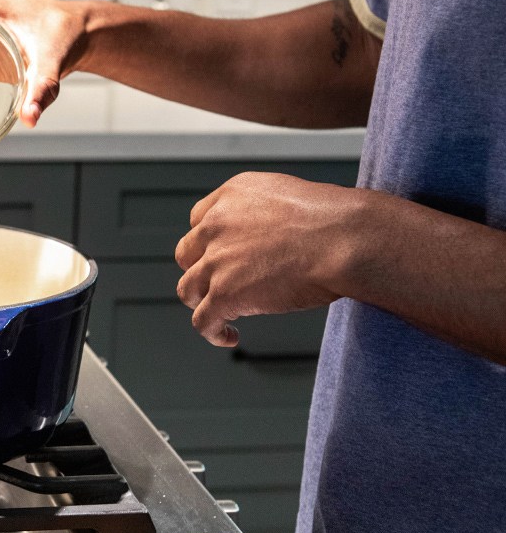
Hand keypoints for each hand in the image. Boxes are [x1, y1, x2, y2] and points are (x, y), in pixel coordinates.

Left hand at [174, 172, 357, 345]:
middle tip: (221, 283)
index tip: (220, 254)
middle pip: (187, 254)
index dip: (209, 241)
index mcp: (232, 196)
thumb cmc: (336, 221)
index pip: (200, 219)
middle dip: (201, 269)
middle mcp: (216, 225)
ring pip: (188, 288)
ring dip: (202, 301)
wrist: (345, 239)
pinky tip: (229, 336)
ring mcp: (217, 261)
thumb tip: (274, 236)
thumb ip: (267, 213)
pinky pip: (203, 320)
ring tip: (220, 313)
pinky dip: (212, 332)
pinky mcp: (225, 294)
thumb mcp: (289, 197)